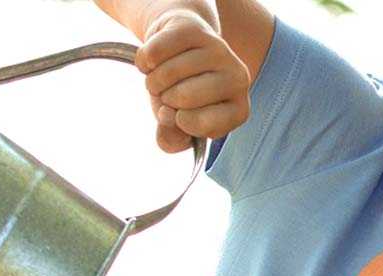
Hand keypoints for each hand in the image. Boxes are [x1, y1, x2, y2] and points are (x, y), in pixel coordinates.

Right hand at [136, 8, 250, 153]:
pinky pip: (155, 52)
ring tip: (162, 80)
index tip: (180, 116)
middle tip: (169, 95)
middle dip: (164, 100)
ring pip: (168, 73)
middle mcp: (238, 79)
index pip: (202, 124)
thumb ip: (171, 140)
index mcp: (238, 111)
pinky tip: (155, 62)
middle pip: (184, 97)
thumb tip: (167, 117)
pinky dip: (144, 62)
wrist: (182, 53)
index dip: (180, 123)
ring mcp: (219, 50)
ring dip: (153, 82)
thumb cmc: (183, 100)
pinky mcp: (195, 29)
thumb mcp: (178, 130)